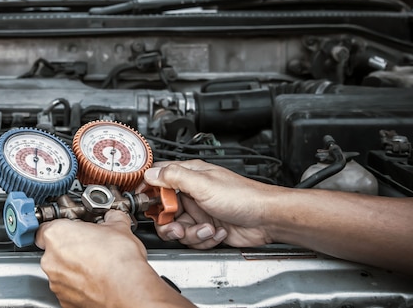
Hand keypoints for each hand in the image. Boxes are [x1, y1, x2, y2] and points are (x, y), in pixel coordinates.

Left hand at [35, 210, 193, 307]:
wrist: (127, 288)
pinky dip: (79, 285)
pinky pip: (68, 288)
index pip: (45, 228)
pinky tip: (97, 280)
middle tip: (90, 245)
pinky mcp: (65, 300)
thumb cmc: (119, 258)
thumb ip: (110, 218)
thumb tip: (113, 217)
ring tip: (97, 264)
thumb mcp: (118, 226)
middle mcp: (51, 260)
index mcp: (57, 235)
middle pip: (53, 251)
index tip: (73, 228)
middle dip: (70, 248)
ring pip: (60, 271)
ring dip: (74, 267)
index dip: (62, 228)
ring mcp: (56, 282)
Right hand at [143, 160, 278, 248]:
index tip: (146, 203)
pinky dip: (204, 239)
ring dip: (192, 234)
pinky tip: (217, 232)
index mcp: (190, 176)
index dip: (149, 192)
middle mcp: (192, 193)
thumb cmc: (242, 196)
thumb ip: (174, 177)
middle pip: (164, 210)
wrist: (266, 219)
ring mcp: (199, 212)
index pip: (159, 179)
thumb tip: (150, 173)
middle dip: (169, 223)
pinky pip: (192, 239)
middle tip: (178, 227)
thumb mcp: (204, 184)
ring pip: (177, 229)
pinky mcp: (206, 228)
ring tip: (207, 229)